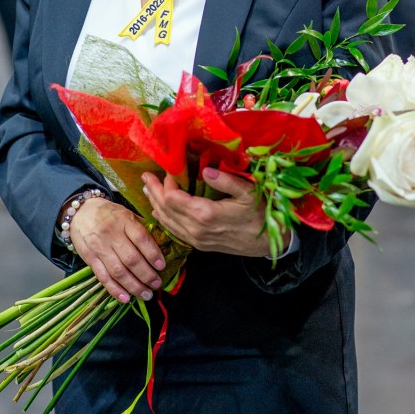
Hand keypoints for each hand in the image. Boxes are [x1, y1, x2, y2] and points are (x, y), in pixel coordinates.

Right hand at [69, 197, 165, 303]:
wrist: (80, 212)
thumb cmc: (109, 214)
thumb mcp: (126, 213)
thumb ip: (142, 227)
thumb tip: (163, 242)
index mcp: (124, 220)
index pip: (141, 239)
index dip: (153, 254)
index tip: (162, 266)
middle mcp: (111, 234)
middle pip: (131, 259)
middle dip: (146, 275)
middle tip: (157, 284)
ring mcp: (99, 247)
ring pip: (118, 271)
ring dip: (134, 286)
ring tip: (146, 294)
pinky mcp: (89, 258)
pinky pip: (103, 277)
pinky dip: (115, 290)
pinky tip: (126, 298)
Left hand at [143, 168, 284, 258]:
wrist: (268, 242)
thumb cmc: (260, 214)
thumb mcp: (247, 192)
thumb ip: (225, 180)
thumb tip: (206, 170)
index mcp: (205, 214)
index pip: (172, 198)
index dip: (166, 183)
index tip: (167, 169)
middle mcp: (196, 229)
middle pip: (165, 209)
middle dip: (154, 191)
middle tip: (146, 177)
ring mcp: (196, 239)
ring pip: (167, 222)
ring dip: (155, 204)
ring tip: (148, 190)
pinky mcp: (199, 245)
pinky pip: (174, 231)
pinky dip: (164, 219)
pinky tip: (159, 211)